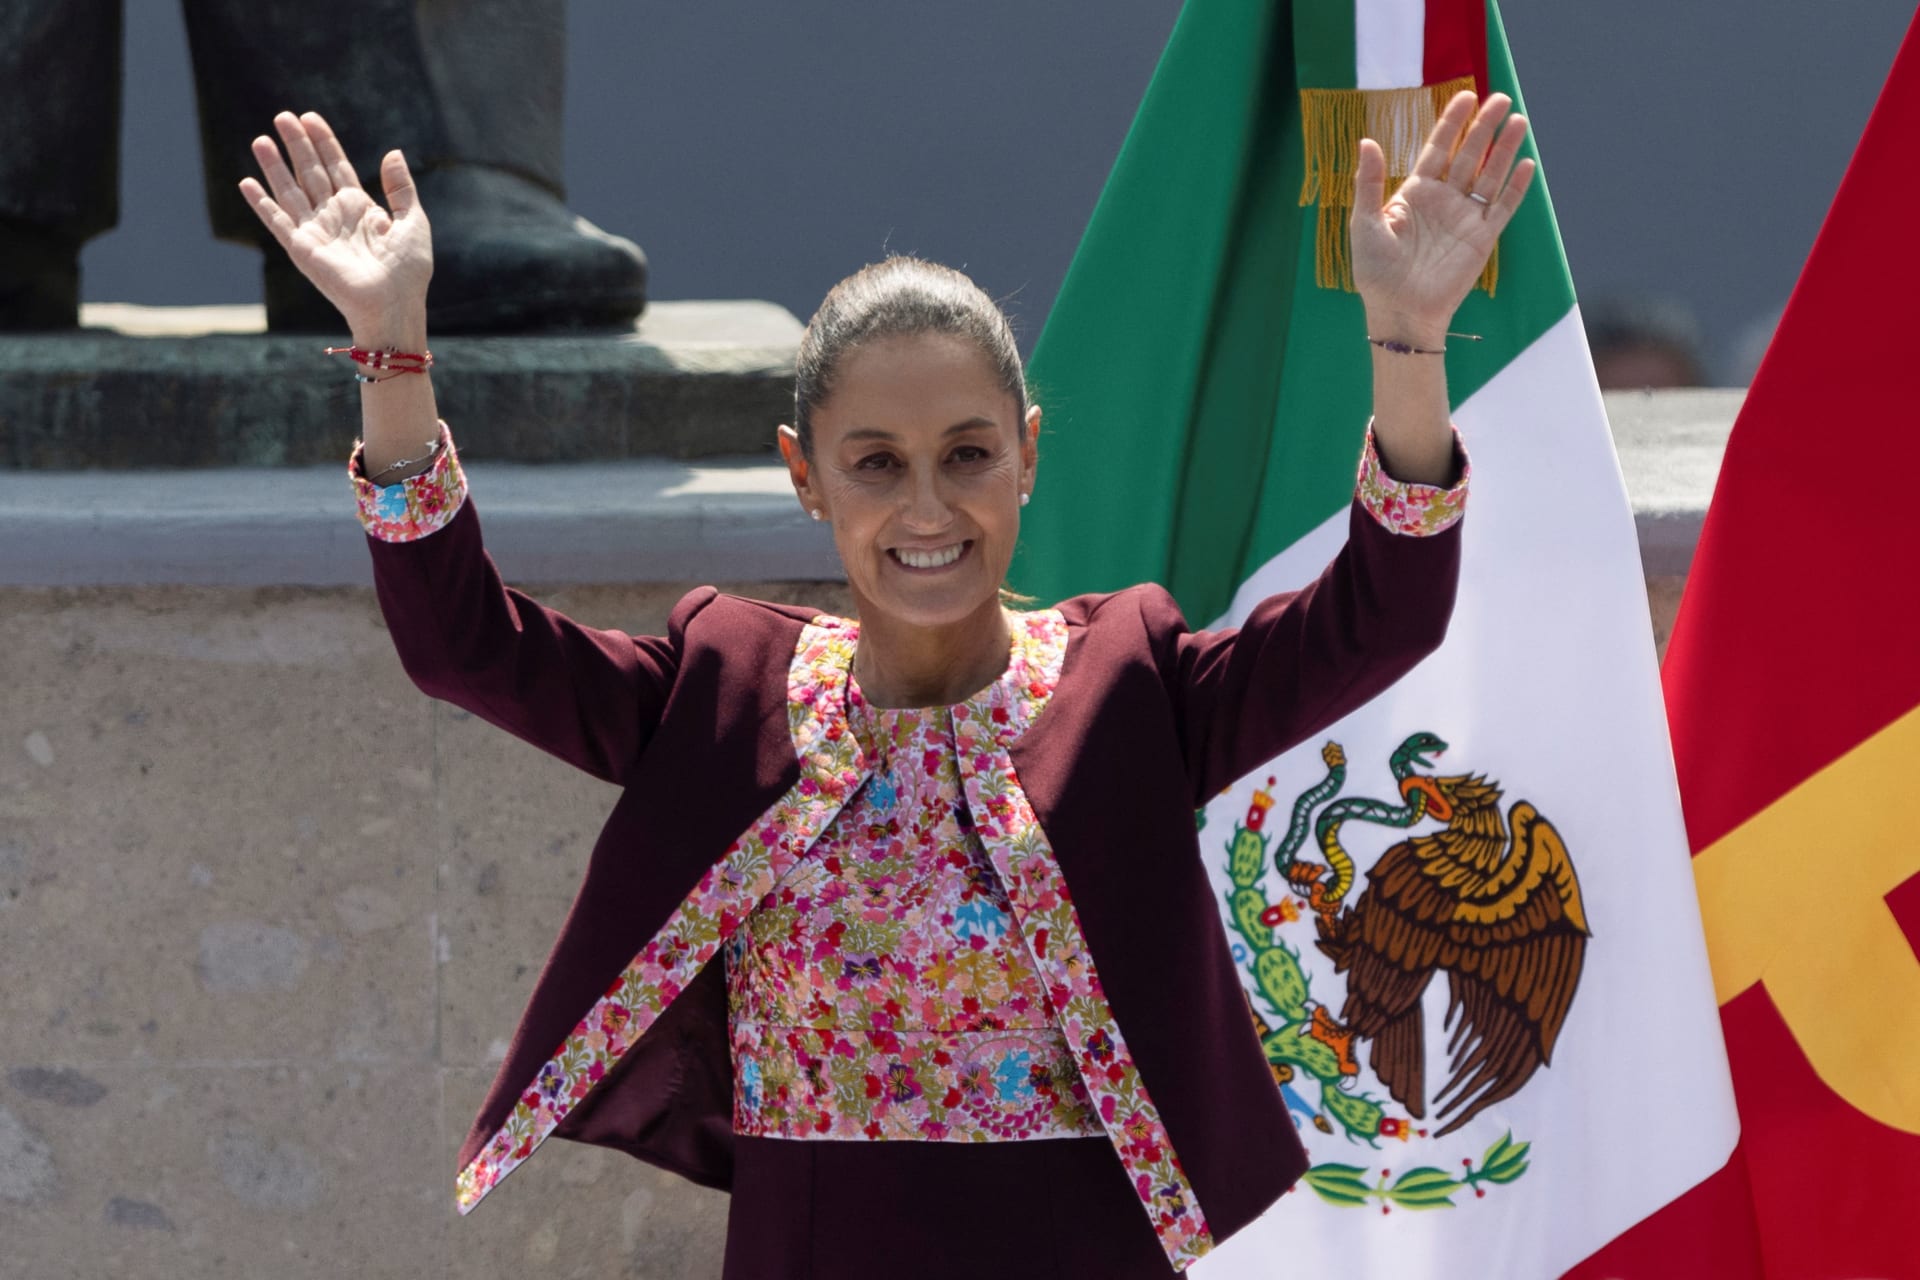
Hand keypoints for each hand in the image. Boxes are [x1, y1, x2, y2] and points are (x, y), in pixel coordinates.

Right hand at [238, 111, 431, 339]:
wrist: (395, 304)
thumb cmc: (409, 269)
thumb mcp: (412, 220)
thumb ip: (400, 187)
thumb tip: (393, 152)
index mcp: (360, 208)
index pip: (336, 167)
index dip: (323, 142)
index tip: (310, 117)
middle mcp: (334, 216)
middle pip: (310, 172)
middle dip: (297, 145)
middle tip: (282, 116)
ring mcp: (316, 232)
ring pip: (290, 191)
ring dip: (275, 166)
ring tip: (261, 140)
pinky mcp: (302, 249)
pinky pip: (277, 221)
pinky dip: (261, 203)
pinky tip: (247, 183)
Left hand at [1350, 91, 1534, 341]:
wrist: (1399, 310)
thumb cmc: (1376, 271)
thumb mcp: (1365, 223)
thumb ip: (1368, 182)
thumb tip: (1367, 140)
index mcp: (1416, 192)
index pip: (1438, 149)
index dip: (1452, 123)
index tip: (1465, 96)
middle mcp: (1444, 200)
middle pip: (1469, 155)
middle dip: (1484, 127)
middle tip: (1499, 98)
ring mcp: (1465, 217)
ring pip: (1490, 175)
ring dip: (1504, 149)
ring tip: (1518, 120)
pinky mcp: (1482, 238)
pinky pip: (1503, 208)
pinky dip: (1515, 188)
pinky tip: (1526, 164)